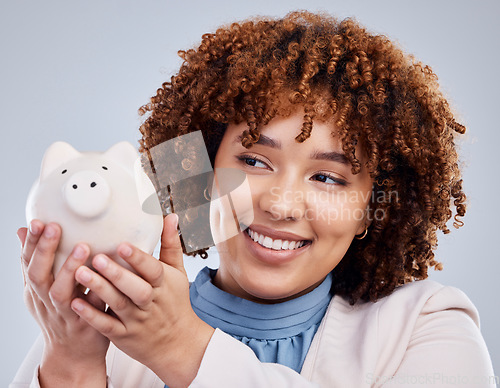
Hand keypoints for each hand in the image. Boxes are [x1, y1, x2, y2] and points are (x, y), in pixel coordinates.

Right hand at [18, 220, 108, 386]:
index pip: (27, 263)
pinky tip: (104, 277)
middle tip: (54, 227)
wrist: (73, 353)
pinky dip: (95, 293)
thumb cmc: (60, 313)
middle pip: (38, 276)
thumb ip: (35, 262)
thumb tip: (22, 230)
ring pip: (61, 293)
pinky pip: (90, 308)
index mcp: (35, 290)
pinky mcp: (86, 324)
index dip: (30, 242)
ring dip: (69, 270)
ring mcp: (65, 313)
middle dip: (44, 251)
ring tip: (82, 247)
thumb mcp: (40, 288)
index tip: (36, 221)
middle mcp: (46, 301)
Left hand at [71, 213, 214, 387]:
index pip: (152, 270)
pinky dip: (92, 316)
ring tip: (79, 272)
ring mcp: (136, 320)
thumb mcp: (177, 273)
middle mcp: (150, 302)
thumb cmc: (174, 302)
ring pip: (117, 305)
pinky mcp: (123, 335)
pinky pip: (107, 326)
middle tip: (96, 257)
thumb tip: (171, 216)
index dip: (138, 258)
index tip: (122, 244)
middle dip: (116, 274)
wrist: (176, 343)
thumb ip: (170, 244)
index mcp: (163, 284)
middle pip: (135, 288)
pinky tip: (76, 303)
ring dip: (99, 289)